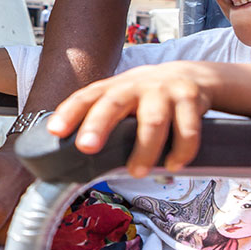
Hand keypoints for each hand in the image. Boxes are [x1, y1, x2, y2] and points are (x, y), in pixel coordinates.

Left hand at [46, 62, 212, 176]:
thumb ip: (102, 120)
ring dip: (144, 149)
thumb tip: (70, 159)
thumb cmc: (149, 97)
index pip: (86, 97)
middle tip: (86, 147)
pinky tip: (174, 166)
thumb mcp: (123, 100)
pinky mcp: (191, 100)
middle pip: (114, 103)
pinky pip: (187, 129)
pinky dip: (181, 151)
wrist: (195, 76)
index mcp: (114, 88)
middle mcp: (136, 86)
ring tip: (136, 172)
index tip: (55, 130)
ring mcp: (165, 92)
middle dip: (99, 125)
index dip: (69, 113)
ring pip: (152, 120)